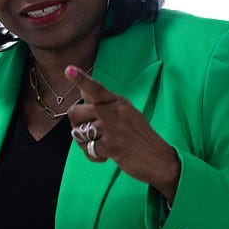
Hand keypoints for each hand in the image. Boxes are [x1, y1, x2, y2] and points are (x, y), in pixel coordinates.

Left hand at [65, 65, 179, 201]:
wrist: (159, 159)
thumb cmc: (139, 137)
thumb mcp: (126, 114)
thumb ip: (104, 103)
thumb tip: (83, 89)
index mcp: (117, 102)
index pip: (96, 88)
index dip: (81, 79)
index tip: (68, 70)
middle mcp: (114, 111)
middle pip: (75, 112)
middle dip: (76, 125)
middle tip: (88, 134)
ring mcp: (112, 128)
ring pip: (79, 132)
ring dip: (85, 144)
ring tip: (100, 146)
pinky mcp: (111, 145)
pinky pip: (88, 149)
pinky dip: (94, 156)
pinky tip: (106, 156)